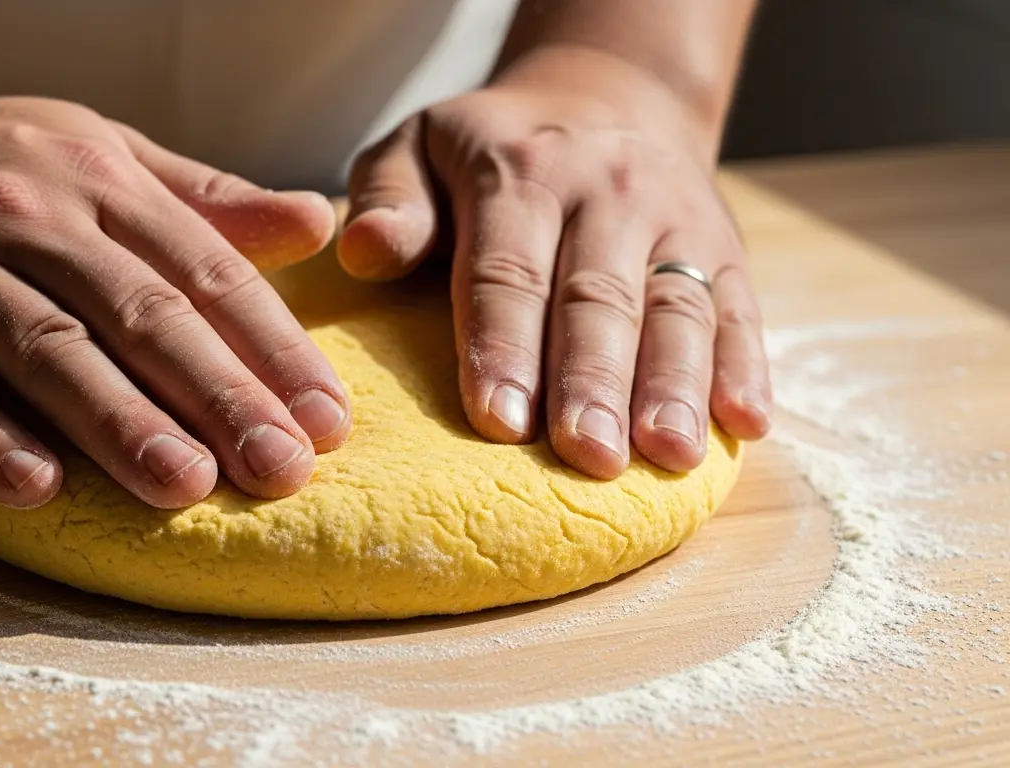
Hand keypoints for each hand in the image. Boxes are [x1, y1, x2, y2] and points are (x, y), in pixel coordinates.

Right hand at [0, 77, 348, 508]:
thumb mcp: (94, 152)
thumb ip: (202, 198)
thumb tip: (315, 222)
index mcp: (98, 182)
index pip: (205, 271)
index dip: (272, 347)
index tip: (328, 419)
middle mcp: (31, 219)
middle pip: (141, 314)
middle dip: (220, 395)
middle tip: (284, 469)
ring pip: (45, 348)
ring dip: (117, 419)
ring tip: (185, 485)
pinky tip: (36, 486)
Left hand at [339, 49, 770, 477]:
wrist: (603, 98)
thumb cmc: (488, 151)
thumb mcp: (416, 149)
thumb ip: (387, 200)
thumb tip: (362, 252)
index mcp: (519, 173)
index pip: (508, 271)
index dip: (503, 348)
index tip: (498, 421)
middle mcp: (607, 192)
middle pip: (598, 300)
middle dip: (593, 383)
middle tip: (588, 457)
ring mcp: (675, 221)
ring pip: (676, 308)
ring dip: (675, 386)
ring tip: (670, 456)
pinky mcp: (724, 248)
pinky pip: (740, 308)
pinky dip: (746, 367)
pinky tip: (747, 424)